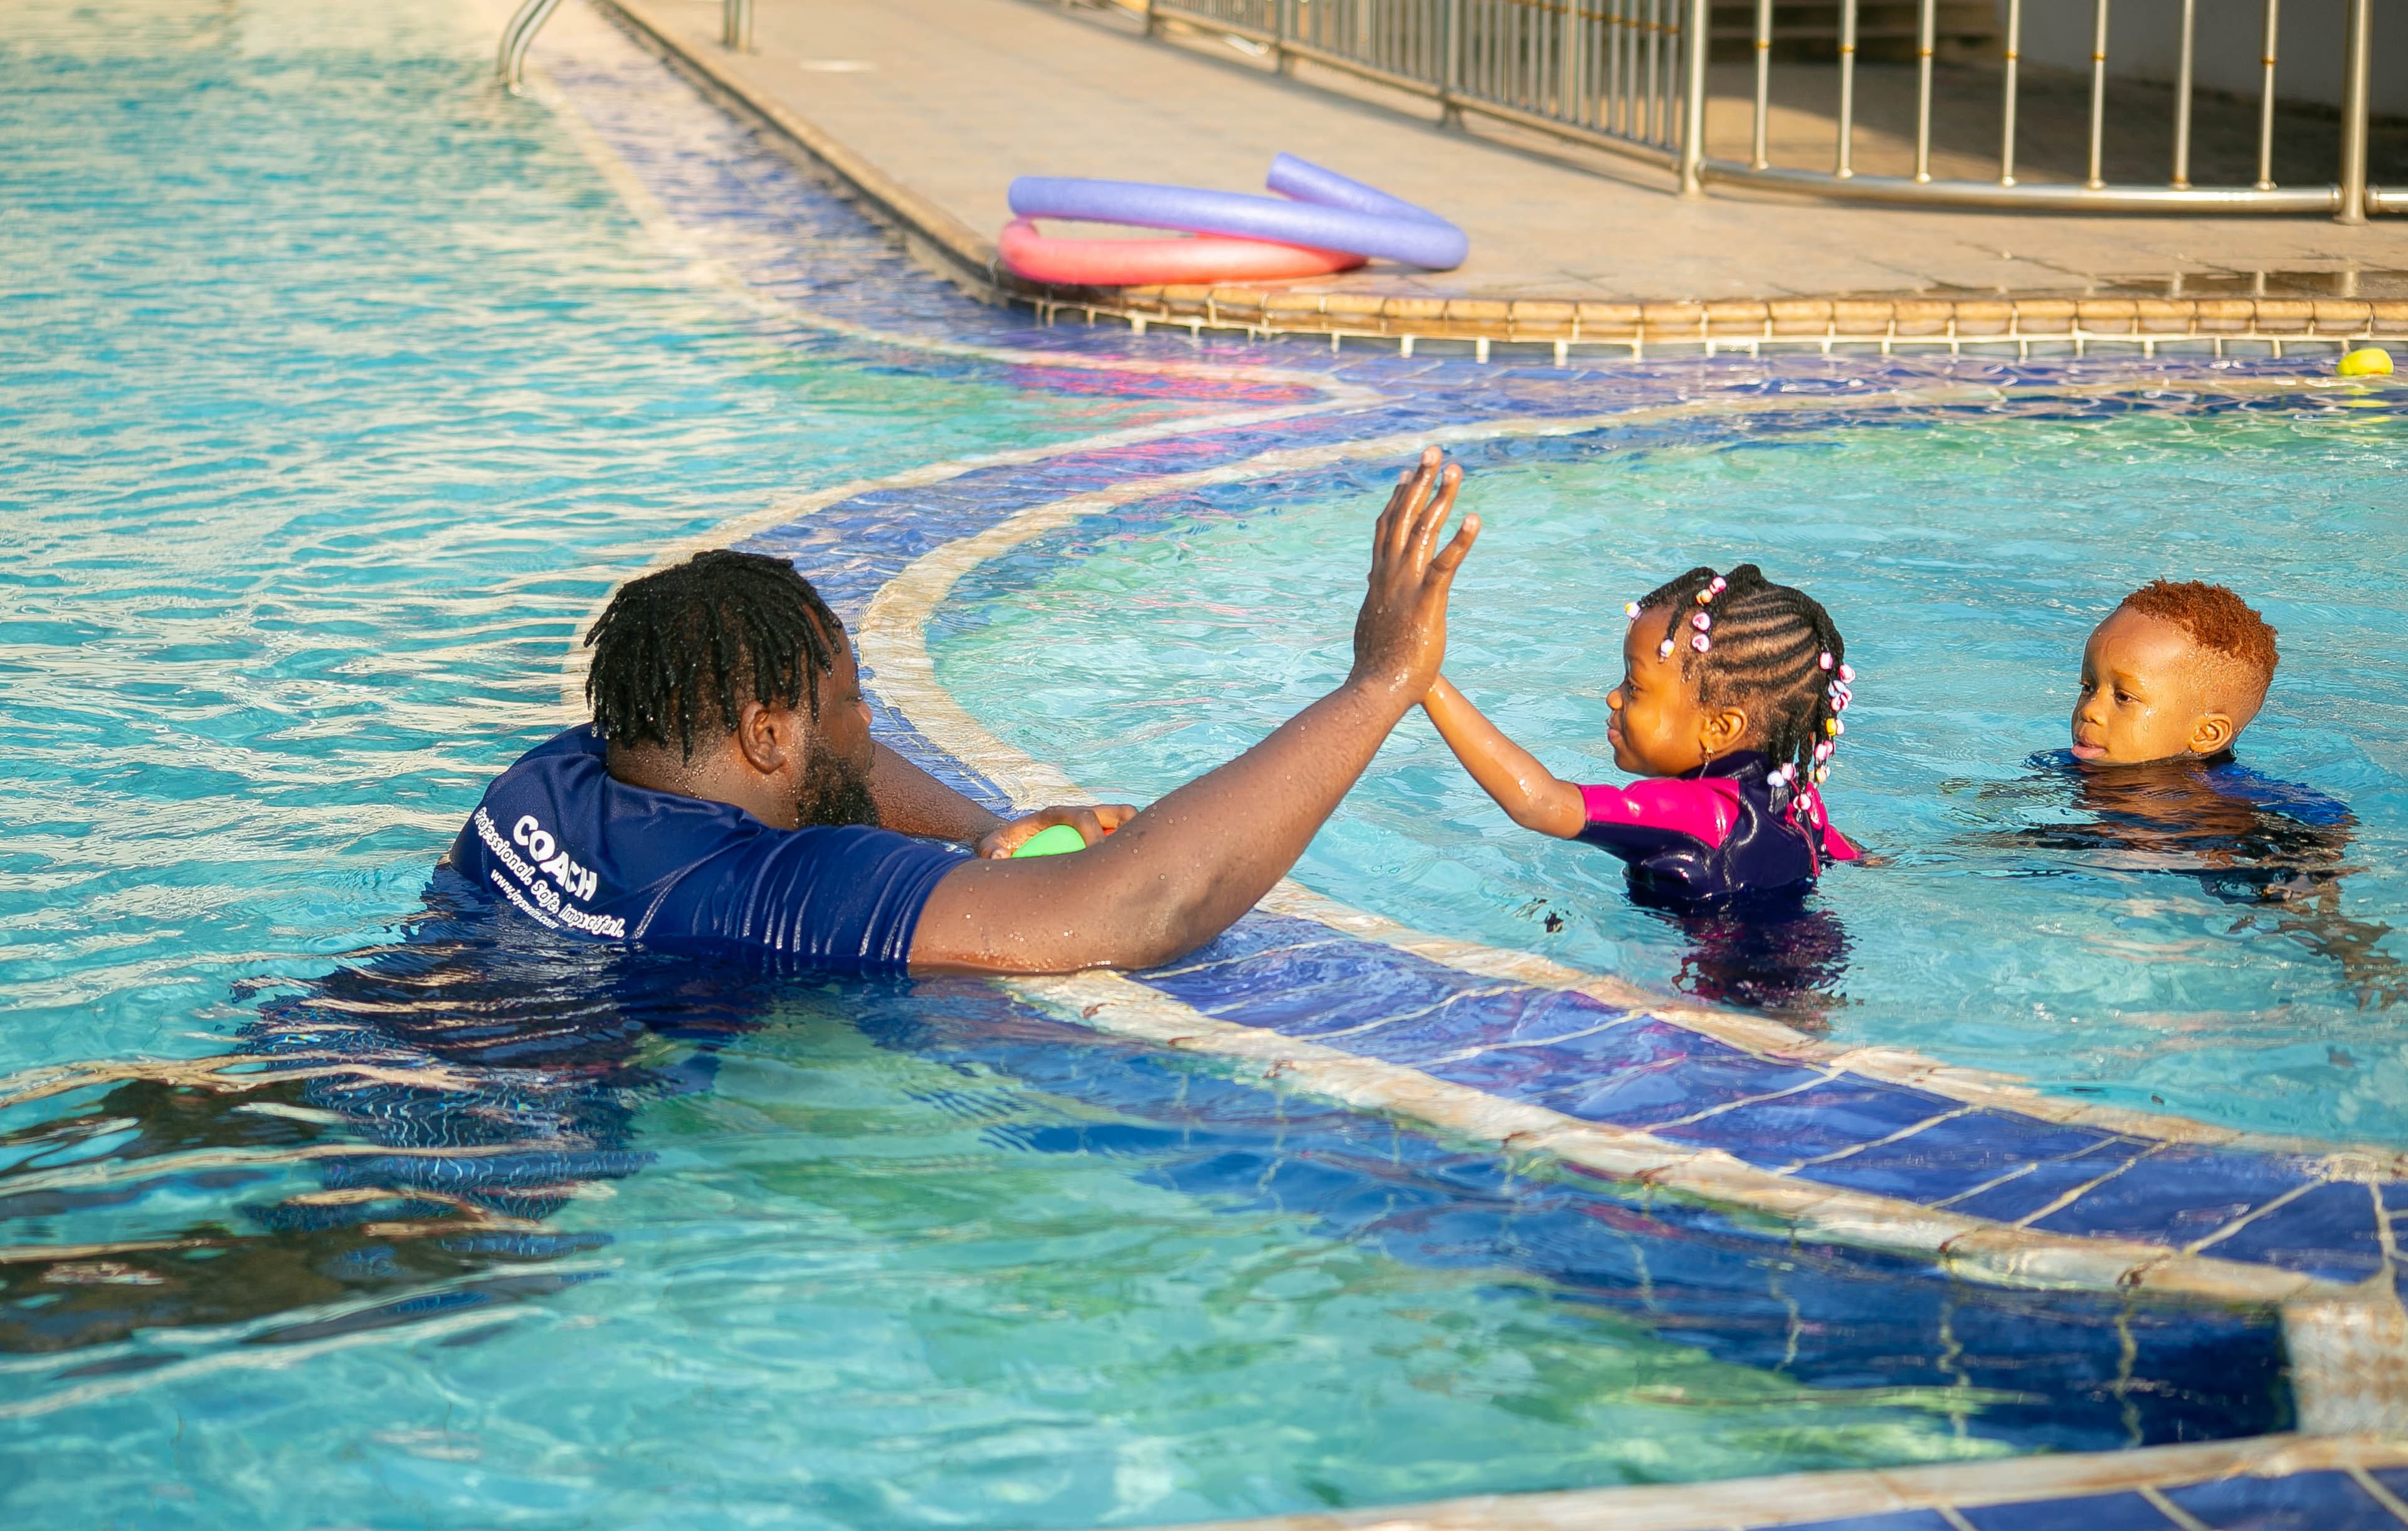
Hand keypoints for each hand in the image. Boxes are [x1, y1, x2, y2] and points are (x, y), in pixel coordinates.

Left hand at [975, 803, 1138, 858]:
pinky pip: (1127, 843)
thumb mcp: (990, 846)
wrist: (1014, 842)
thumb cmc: (1005, 846)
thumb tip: (1002, 856)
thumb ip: (992, 850)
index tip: (1094, 857)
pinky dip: (1135, 856)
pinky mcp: (1104, 837)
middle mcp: (1083, 814)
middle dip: (1131, 831)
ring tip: (1139, 872)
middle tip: (1129, 864)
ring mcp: (1096, 824)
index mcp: (1059, 814)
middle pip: (1121, 812)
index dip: (1093, 834)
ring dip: (1140, 841)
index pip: (1085, 817)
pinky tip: (1132, 886)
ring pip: (1131, 823)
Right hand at [1350, 446, 1478, 702]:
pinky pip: (1446, 565)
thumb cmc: (1378, 664)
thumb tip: (1372, 590)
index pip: (1387, 527)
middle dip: (1421, 481)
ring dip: (1441, 497)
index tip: (1408, 472)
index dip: (1398, 497)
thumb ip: (1378, 599)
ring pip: (1425, 531)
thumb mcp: (1375, 620)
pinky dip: (1461, 540)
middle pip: (1405, 516)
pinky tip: (1474, 519)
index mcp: (1379, 577)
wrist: (1376, 688)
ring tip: (1455, 470)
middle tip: (1434, 451)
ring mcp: (1406, 585)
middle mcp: (1389, 573)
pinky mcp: (1426, 602)